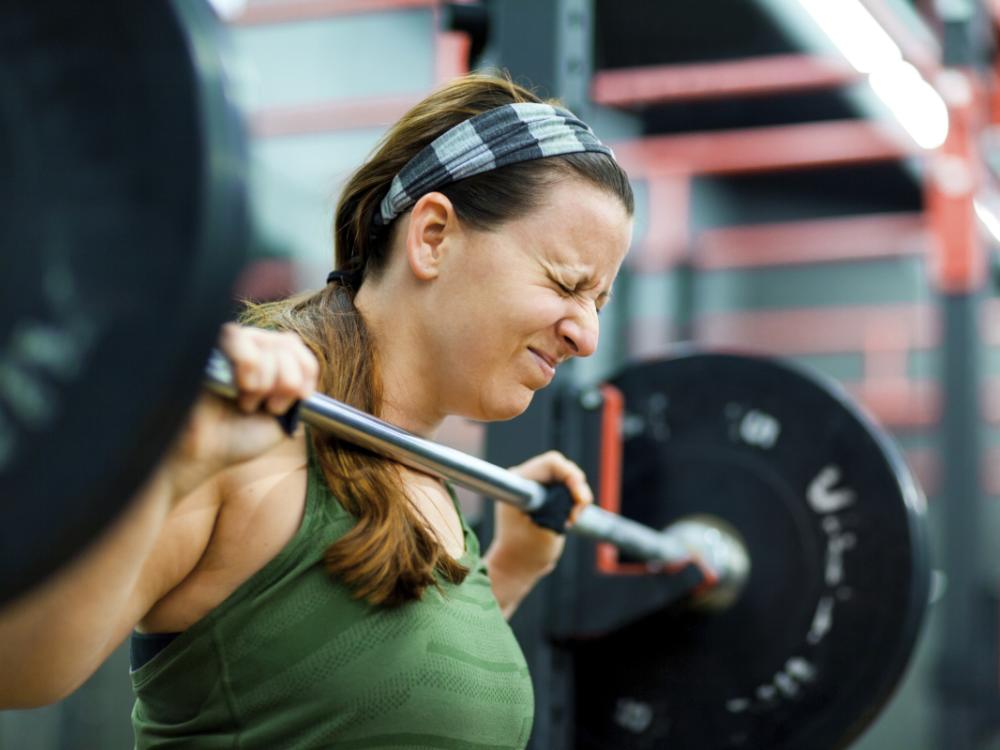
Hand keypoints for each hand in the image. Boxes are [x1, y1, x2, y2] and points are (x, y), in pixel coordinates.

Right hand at [166, 324, 318, 496]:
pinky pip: (237, 336)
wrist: (202, 455)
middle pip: (287, 343)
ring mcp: (226, 346)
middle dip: (287, 381)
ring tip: (247, 402)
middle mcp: (248, 348)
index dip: (307, 370)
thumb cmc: (236, 437)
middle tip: (269, 407)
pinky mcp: (206, 346)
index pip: (297, 346)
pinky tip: (240, 389)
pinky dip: (249, 364)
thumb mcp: (283, 418)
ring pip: (267, 342)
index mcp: (268, 362)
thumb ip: (298, 391)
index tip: (299, 398)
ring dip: (266, 380)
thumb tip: (304, 367)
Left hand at [489, 451, 593, 582]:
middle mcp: (524, 478)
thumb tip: (578, 493)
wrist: (516, 566)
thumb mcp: (547, 529)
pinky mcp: (541, 493)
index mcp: (518, 483)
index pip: (551, 464)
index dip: (571, 476)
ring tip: (570, 520)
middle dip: (576, 488)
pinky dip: (573, 500)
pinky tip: (569, 518)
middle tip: (576, 514)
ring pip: (566, 477)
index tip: (579, 500)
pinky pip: (565, 487)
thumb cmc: (526, 552)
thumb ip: (561, 507)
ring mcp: (532, 485)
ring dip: (576, 497)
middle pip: (561, 468)